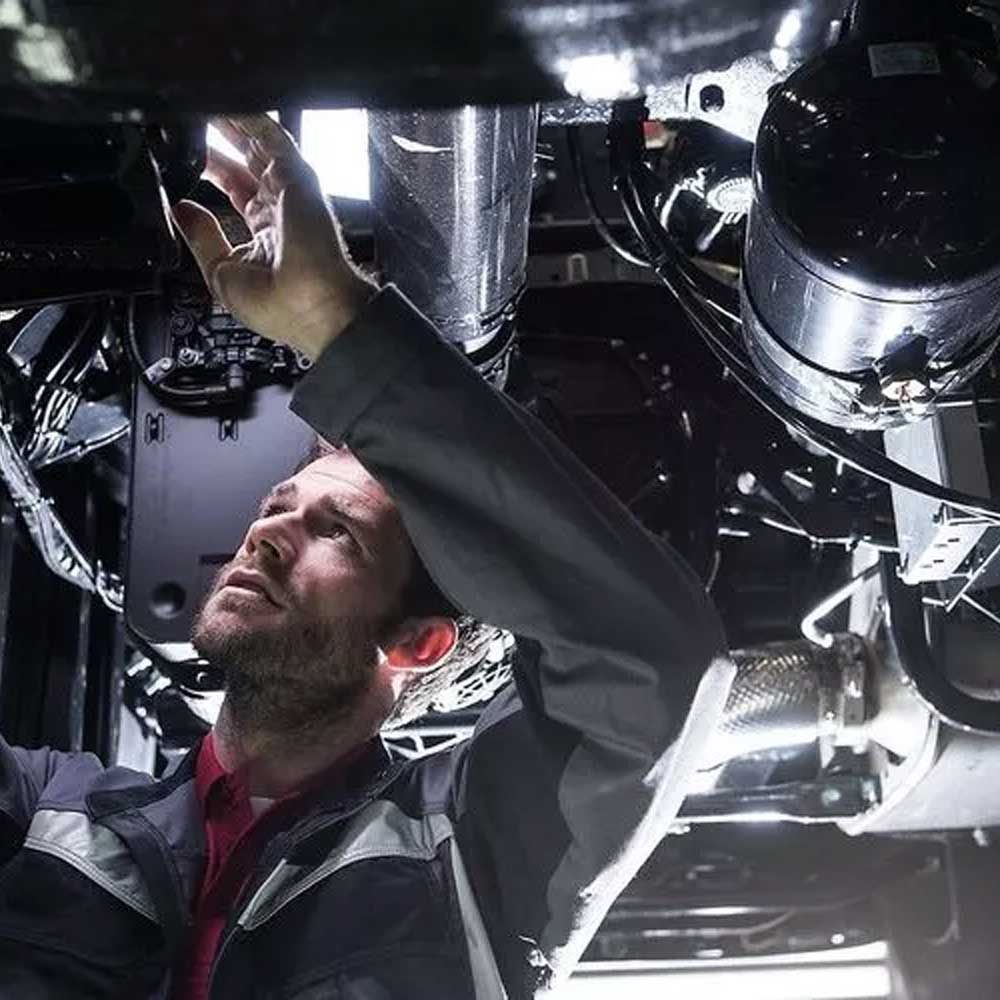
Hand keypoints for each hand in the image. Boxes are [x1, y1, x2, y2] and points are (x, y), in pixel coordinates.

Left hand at [172, 115, 375, 359]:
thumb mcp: (221, 273)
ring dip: (232, 122)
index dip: (212, 169)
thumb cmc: (280, 307)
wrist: (312, 308)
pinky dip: (250, 119)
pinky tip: (226, 104)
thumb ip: (201, 237)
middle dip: (221, 137)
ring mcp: (290, 191)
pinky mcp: (298, 178)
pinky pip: (274, 138)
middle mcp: (280, 208)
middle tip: (192, 115)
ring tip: (201, 98)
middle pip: (247, 160)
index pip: (235, 189)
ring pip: (258, 144)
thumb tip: (180, 209)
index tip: (187, 156)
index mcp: (265, 232)